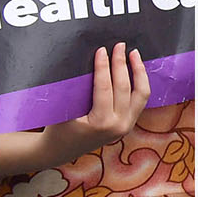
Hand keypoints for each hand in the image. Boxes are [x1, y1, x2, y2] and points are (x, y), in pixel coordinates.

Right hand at [40, 44, 149, 162]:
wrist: (60, 151)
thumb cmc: (56, 129)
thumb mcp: (62, 111)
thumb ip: (75, 91)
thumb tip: (84, 62)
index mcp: (101, 124)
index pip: (105, 88)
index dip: (104, 67)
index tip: (102, 50)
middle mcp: (119, 125)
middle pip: (125, 87)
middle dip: (122, 64)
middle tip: (119, 45)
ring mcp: (127, 125)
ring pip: (141, 93)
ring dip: (139, 71)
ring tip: (133, 53)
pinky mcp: (129, 123)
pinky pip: (140, 99)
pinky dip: (140, 82)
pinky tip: (136, 69)